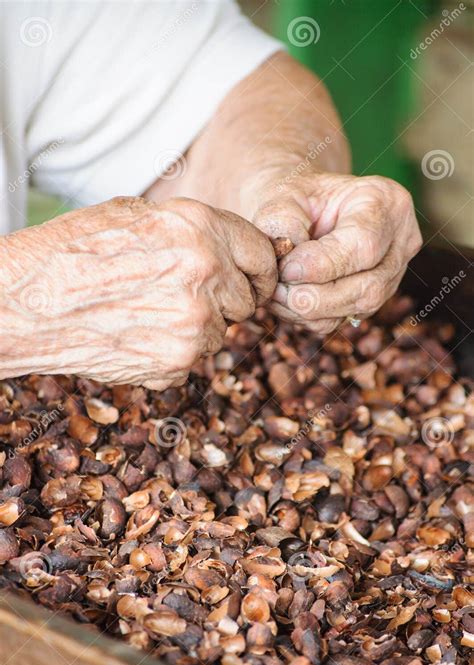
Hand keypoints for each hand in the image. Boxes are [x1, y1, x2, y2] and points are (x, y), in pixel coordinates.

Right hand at [2, 197, 275, 388]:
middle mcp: (207, 274)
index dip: (258, 268)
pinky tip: (137, 335)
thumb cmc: (74, 251)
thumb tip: (234, 248)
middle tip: (186, 296)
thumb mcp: (137, 215)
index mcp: (200, 228)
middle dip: (227, 299)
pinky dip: (173, 352)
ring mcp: (195, 324)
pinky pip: (193, 359)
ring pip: (221, 333)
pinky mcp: (177, 362)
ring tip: (147, 313)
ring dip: (197, 328)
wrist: (28, 301)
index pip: (263, 255)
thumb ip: (195, 230)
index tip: (251, 277)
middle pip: (248, 299)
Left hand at [250, 173, 422, 334]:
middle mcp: (400, 242)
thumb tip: (293, 268)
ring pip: (356, 308)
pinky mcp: (371, 300)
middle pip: (367, 287)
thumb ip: (284, 222)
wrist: (299, 210)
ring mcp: (391, 275)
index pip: (364, 245)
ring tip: (276, 292)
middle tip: (277, 288)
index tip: (286, 269)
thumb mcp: (283, 194)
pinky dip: (308, 316)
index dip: (323, 265)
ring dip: (308, 309)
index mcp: (386, 202)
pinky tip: (286, 299)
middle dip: (316, 296)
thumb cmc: (293, 197)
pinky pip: (341, 320)